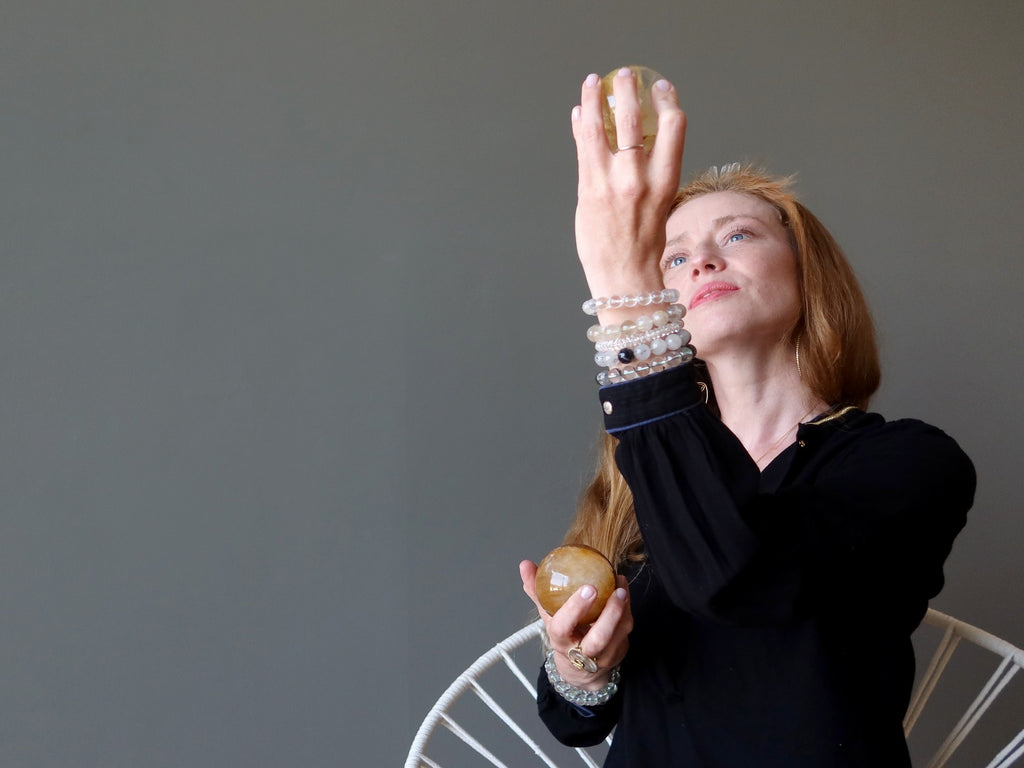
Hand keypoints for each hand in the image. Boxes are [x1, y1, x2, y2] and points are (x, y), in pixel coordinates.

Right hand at [520, 559, 632, 688]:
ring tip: (621, 586)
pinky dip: (627, 609)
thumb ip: (536, 590)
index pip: (564, 627)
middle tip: (615, 589)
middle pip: (598, 638)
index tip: (588, 588)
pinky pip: (626, 631)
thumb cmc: (564, 636)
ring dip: (623, 609)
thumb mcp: (547, 616)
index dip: (575, 609)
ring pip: (618, 635)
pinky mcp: (618, 652)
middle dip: (609, 614)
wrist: (579, 670)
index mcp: (561, 640)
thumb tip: (525, 565)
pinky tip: (624, 590)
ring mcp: (603, 655)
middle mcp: (582, 652)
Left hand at [571, 69, 685, 323]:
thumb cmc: (643, 245)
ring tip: (593, 82)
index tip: (660, 87)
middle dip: (627, 90)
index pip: (674, 126)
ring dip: (596, 99)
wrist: (624, 277)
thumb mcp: (660, 204)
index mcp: (666, 180)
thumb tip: (637, 142)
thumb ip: (651, 173)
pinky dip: (581, 125)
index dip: (667, 100)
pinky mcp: (588, 190)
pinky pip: (583, 147)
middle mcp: (640, 177)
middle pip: (635, 118)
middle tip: (623, 76)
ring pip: (602, 126)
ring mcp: (611, 183)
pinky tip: (580, 112)